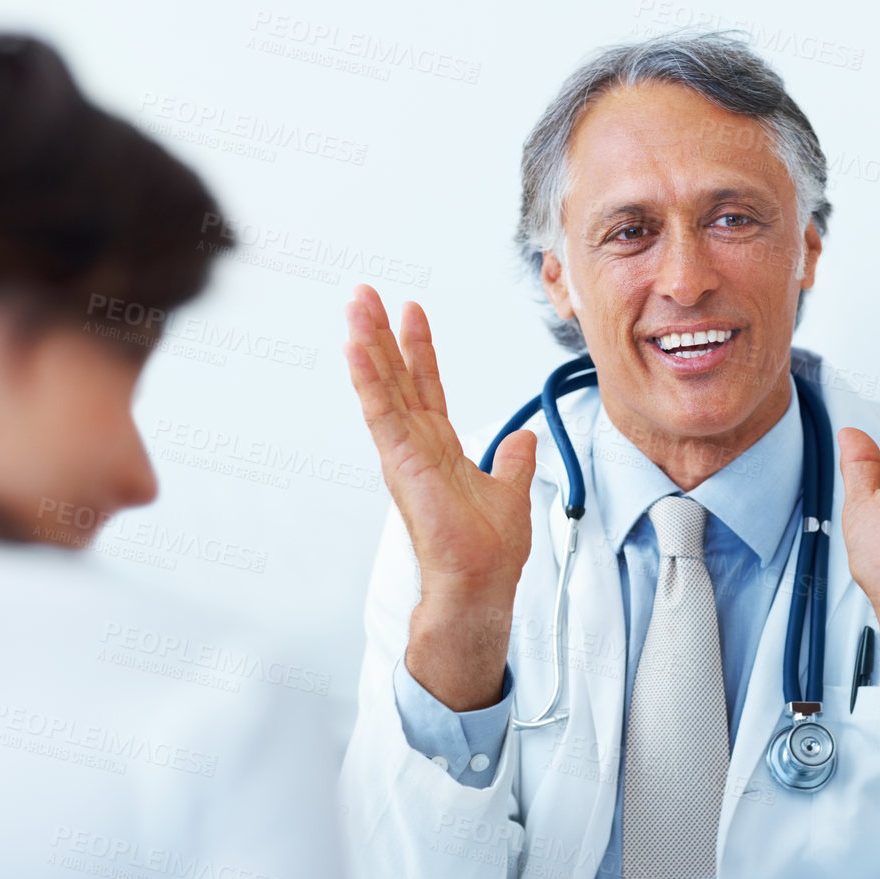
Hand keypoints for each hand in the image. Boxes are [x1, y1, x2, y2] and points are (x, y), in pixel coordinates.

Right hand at [344, 285, 537, 709]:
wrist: (480, 584)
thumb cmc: (488, 552)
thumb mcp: (510, 491)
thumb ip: (513, 461)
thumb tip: (524, 438)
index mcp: (439, 448)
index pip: (426, 387)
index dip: (418, 350)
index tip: (411, 313)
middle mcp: (416, 446)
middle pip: (396, 378)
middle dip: (381, 334)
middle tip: (365, 294)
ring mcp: (404, 453)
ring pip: (382, 387)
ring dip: (367, 344)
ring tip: (355, 305)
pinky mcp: (400, 464)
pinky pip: (381, 414)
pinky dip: (368, 380)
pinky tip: (355, 349)